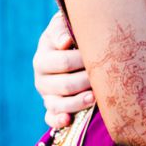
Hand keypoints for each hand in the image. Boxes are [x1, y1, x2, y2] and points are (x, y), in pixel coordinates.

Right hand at [34, 12, 93, 128]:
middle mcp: (41, 79)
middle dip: (85, 82)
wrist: (67, 47)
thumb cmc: (70, 33)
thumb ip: (62, 29)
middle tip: (104, 78)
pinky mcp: (51, 108)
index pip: (63, 62)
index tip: (101, 57)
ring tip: (95, 98)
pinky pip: (50, 118)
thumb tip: (65, 42)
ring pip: (58, 104)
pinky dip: (58, 120)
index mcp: (42, 58)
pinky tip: (68, 120)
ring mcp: (46, 95)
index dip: (82, 61)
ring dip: (77, 102)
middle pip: (64, 85)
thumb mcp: (63, 24)